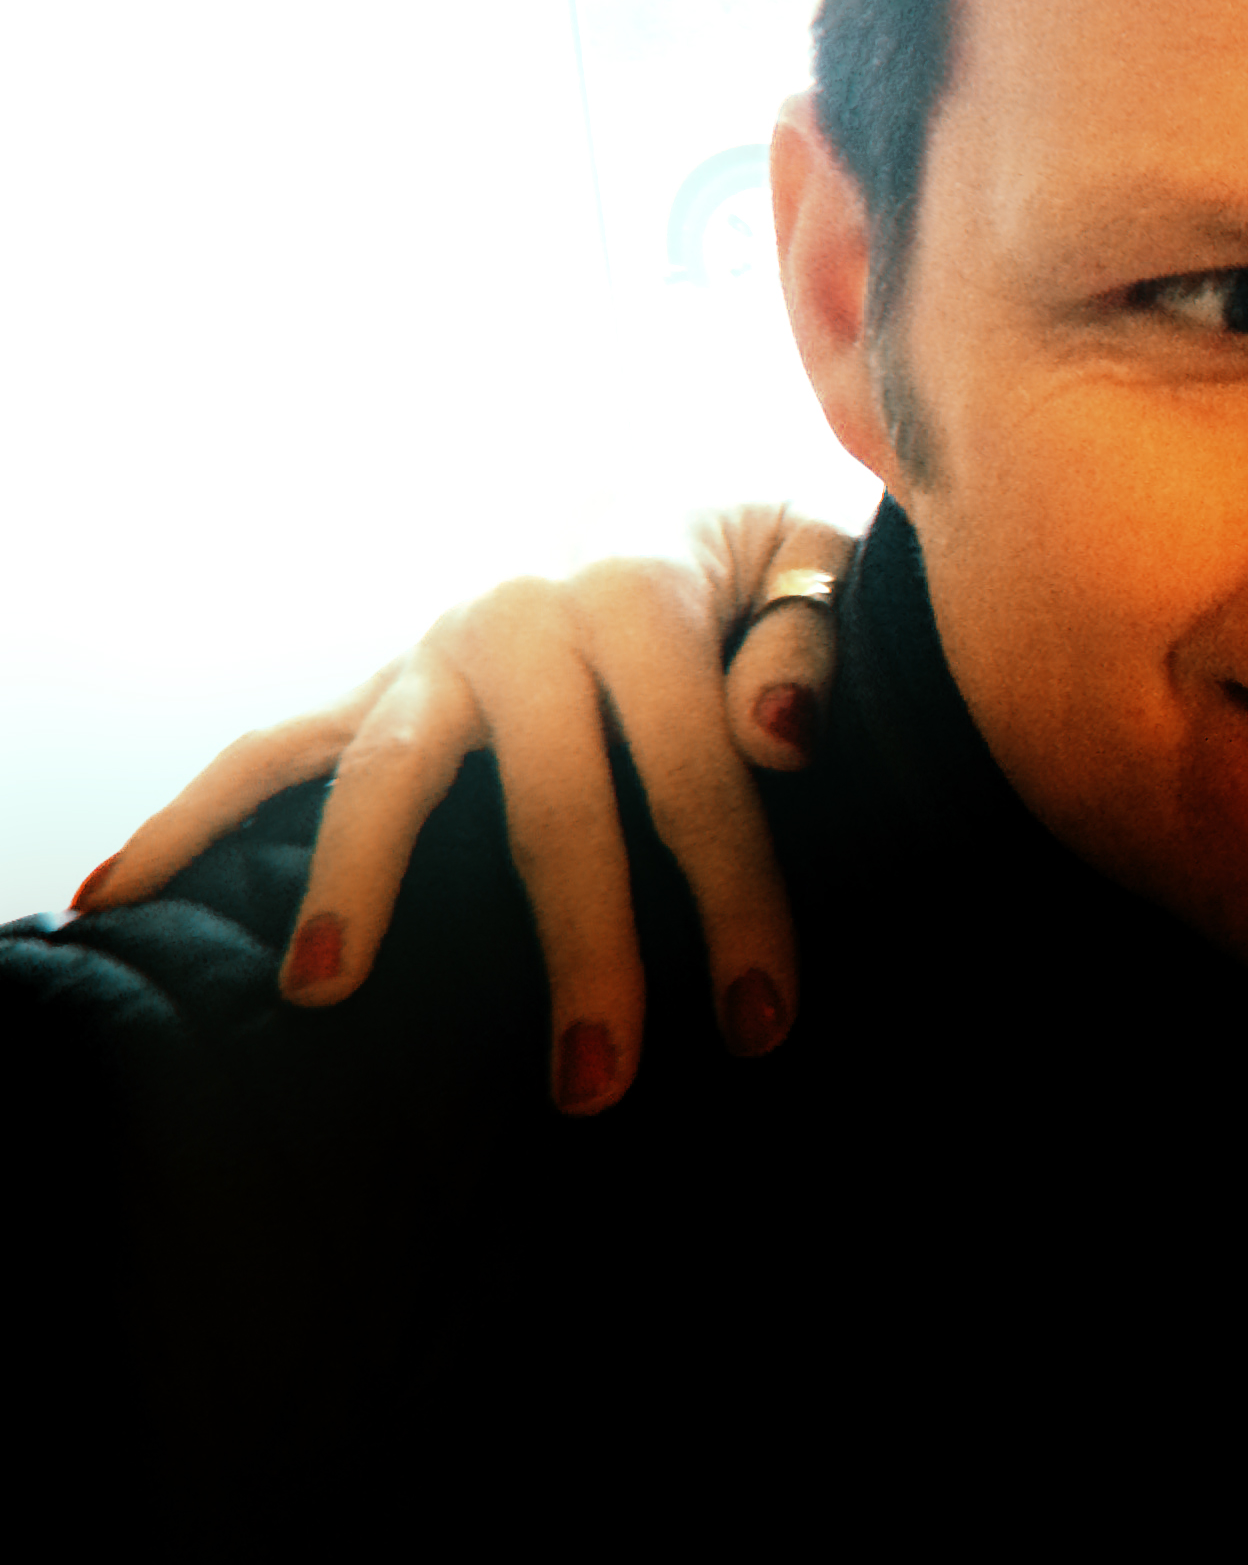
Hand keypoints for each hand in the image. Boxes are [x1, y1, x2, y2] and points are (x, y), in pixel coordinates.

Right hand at [77, 506, 856, 1112]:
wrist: (662, 482)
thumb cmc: (759, 552)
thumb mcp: (818, 555)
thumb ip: (810, 638)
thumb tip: (775, 736)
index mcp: (644, 590)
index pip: (700, 774)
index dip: (737, 901)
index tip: (761, 1022)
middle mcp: (523, 618)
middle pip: (549, 804)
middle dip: (579, 948)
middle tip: (595, 1083)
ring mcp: (434, 653)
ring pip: (384, 776)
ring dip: (353, 885)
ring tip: (323, 992)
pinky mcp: (382, 683)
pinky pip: (273, 752)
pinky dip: (189, 817)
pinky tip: (112, 899)